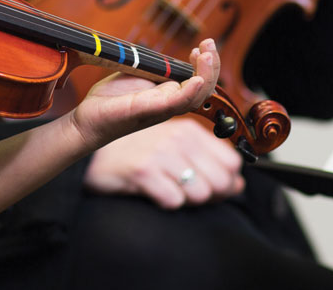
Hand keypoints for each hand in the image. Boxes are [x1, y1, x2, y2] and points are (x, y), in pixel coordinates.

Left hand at [65, 39, 219, 152]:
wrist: (89, 118)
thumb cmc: (112, 99)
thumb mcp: (138, 74)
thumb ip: (156, 67)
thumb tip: (169, 58)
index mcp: (169, 94)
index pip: (199, 82)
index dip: (205, 64)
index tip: (201, 46)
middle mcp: (170, 103)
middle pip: (204, 89)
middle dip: (212, 65)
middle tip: (209, 44)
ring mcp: (161, 108)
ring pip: (196, 96)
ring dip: (206, 75)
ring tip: (206, 55)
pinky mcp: (148, 110)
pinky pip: (175, 104)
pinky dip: (189, 92)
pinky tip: (196, 79)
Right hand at [83, 116, 244, 208]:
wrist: (94, 150)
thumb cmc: (137, 149)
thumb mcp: (174, 146)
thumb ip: (207, 161)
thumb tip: (237, 184)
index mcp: (190, 130)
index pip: (231, 163)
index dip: (226, 181)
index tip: (211, 186)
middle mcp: (178, 138)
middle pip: (219, 182)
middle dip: (209, 195)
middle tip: (186, 191)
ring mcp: (160, 154)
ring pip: (199, 194)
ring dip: (186, 199)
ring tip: (168, 189)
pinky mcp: (143, 171)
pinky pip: (173, 201)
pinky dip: (166, 202)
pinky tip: (153, 191)